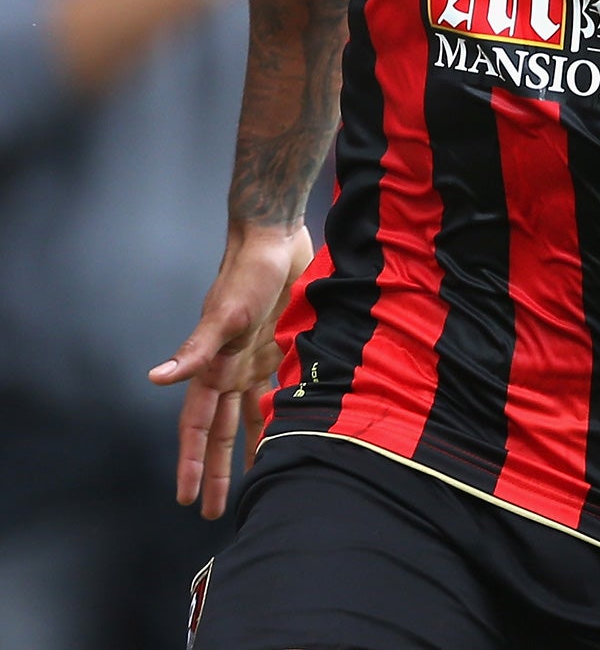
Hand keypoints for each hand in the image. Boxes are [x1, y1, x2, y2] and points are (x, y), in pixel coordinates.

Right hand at [149, 223, 314, 518]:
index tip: (185, 498)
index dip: (190, 462)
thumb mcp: (224, 314)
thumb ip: (195, 351)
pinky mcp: (282, 345)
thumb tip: (155, 379)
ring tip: (257, 478)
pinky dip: (285, 410)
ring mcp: (257, 359)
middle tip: (213, 511)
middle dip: (215, 469)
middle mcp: (232, 368)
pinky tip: (295, 430)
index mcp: (214, 367)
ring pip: (250, 416)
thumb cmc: (246, 273)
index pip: (196, 426)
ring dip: (251, 447)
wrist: (275, 239)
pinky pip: (282, 388)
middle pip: (220, 430)